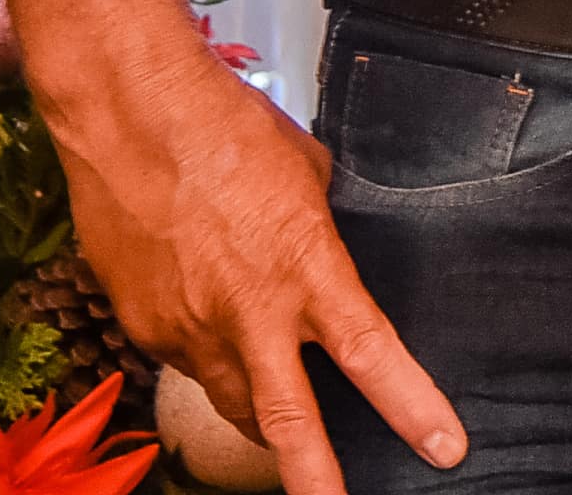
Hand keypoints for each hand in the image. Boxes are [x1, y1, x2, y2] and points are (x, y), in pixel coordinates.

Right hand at [44, 31, 468, 483]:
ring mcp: (189, 327)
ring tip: (277, 424)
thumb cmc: (222, 126)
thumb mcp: (304, 174)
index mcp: (306, 268)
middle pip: (285, 422)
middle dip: (313, 478)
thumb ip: (317, 228)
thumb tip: (318, 244)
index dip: (412, 406)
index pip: (372, 353)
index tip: (443, 447)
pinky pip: (184, 358)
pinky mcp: (142, 326)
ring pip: (230, 398)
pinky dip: (203, 351)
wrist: (127, 113)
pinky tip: (203, 313)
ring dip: (257, 414)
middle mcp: (249, 313)